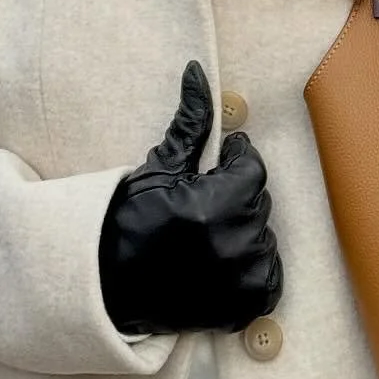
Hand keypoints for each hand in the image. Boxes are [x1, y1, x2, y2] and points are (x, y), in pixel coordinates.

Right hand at [98, 60, 282, 336]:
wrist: (108, 284)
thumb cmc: (131, 219)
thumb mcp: (159, 167)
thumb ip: (191, 122)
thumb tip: (198, 71)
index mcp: (215, 204)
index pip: (253, 168)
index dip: (233, 164)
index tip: (214, 170)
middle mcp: (233, 243)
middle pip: (258, 202)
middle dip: (236, 196)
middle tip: (203, 204)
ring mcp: (241, 279)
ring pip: (264, 237)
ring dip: (243, 231)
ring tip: (206, 236)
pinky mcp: (244, 306)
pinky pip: (269, 275)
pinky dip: (252, 267)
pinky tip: (221, 261)